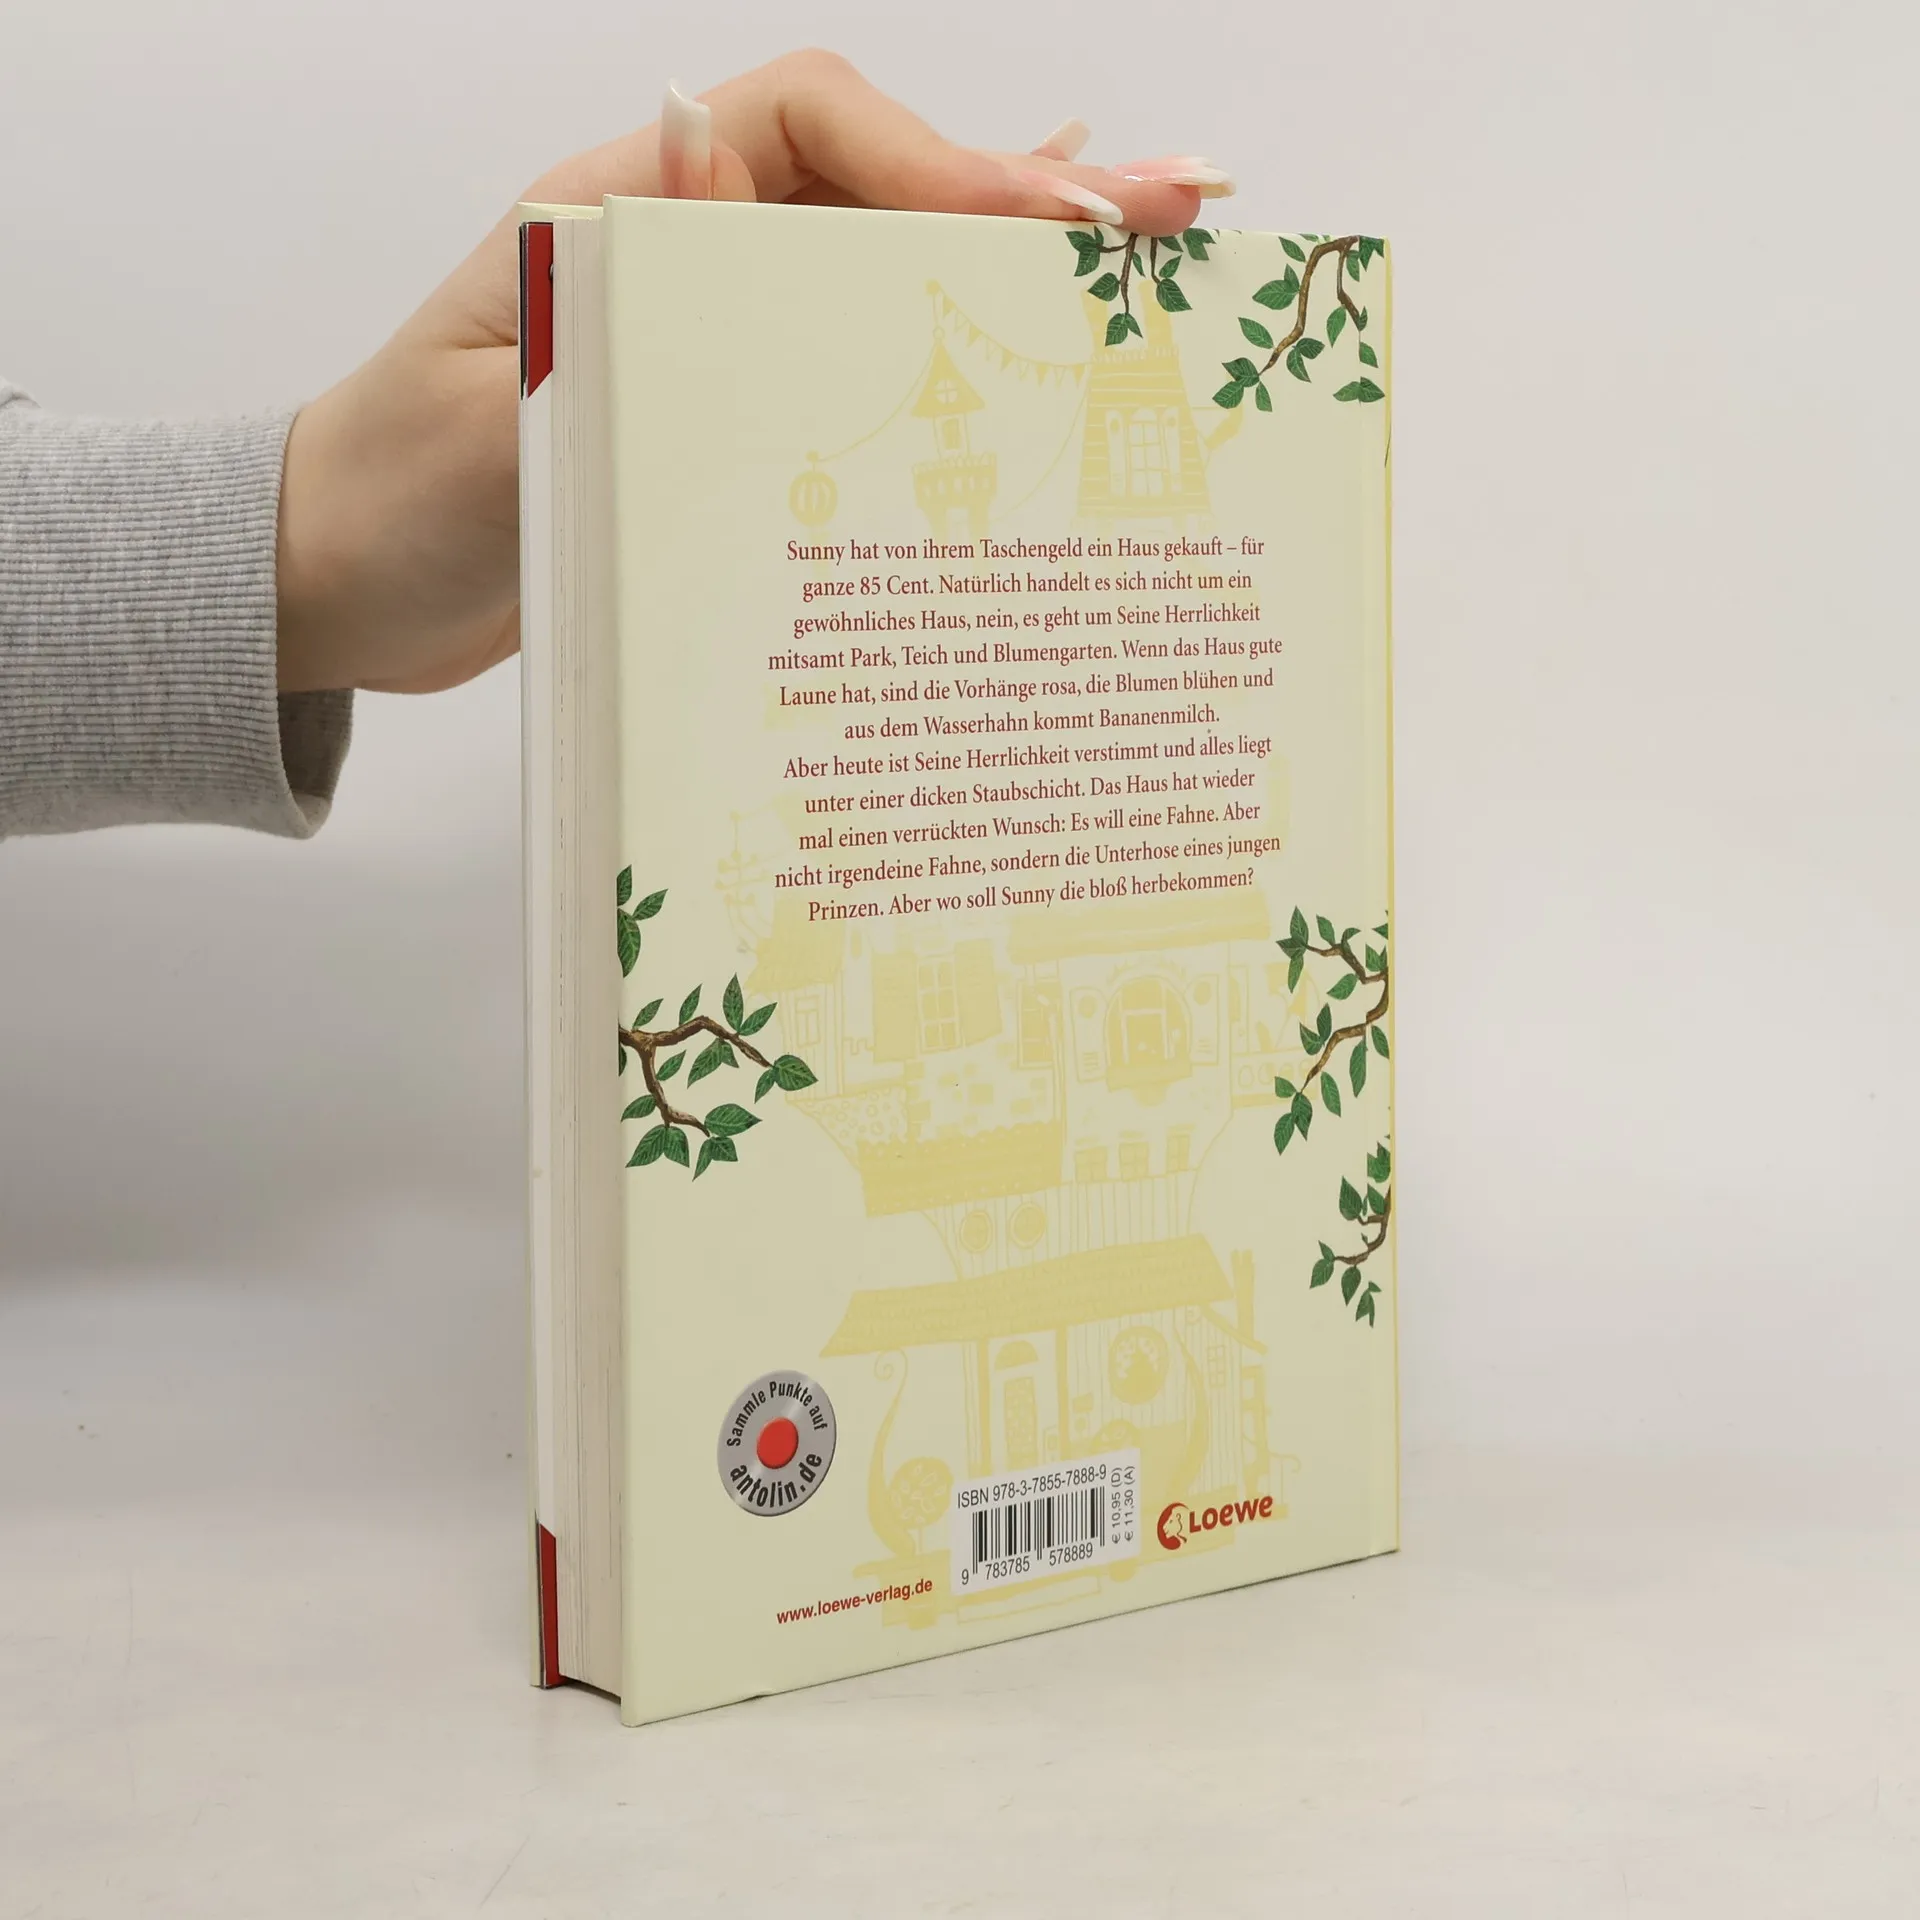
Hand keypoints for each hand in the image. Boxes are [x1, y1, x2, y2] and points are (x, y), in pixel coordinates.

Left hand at [275, 49, 1229, 693]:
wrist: (344, 586)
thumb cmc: (400, 505)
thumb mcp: (499, 419)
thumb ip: (609, 307)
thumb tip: (720, 149)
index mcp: (622, 207)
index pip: (812, 128)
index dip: (940, 158)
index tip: (1052, 227)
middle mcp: (684, 244)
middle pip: (882, 184)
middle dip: (1033, 196)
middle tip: (1181, 211)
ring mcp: (712, 325)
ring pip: (886, 263)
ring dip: (1018, 262)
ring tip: (1160, 262)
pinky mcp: (728, 406)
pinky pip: (856, 349)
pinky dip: (952, 336)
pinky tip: (1041, 333)